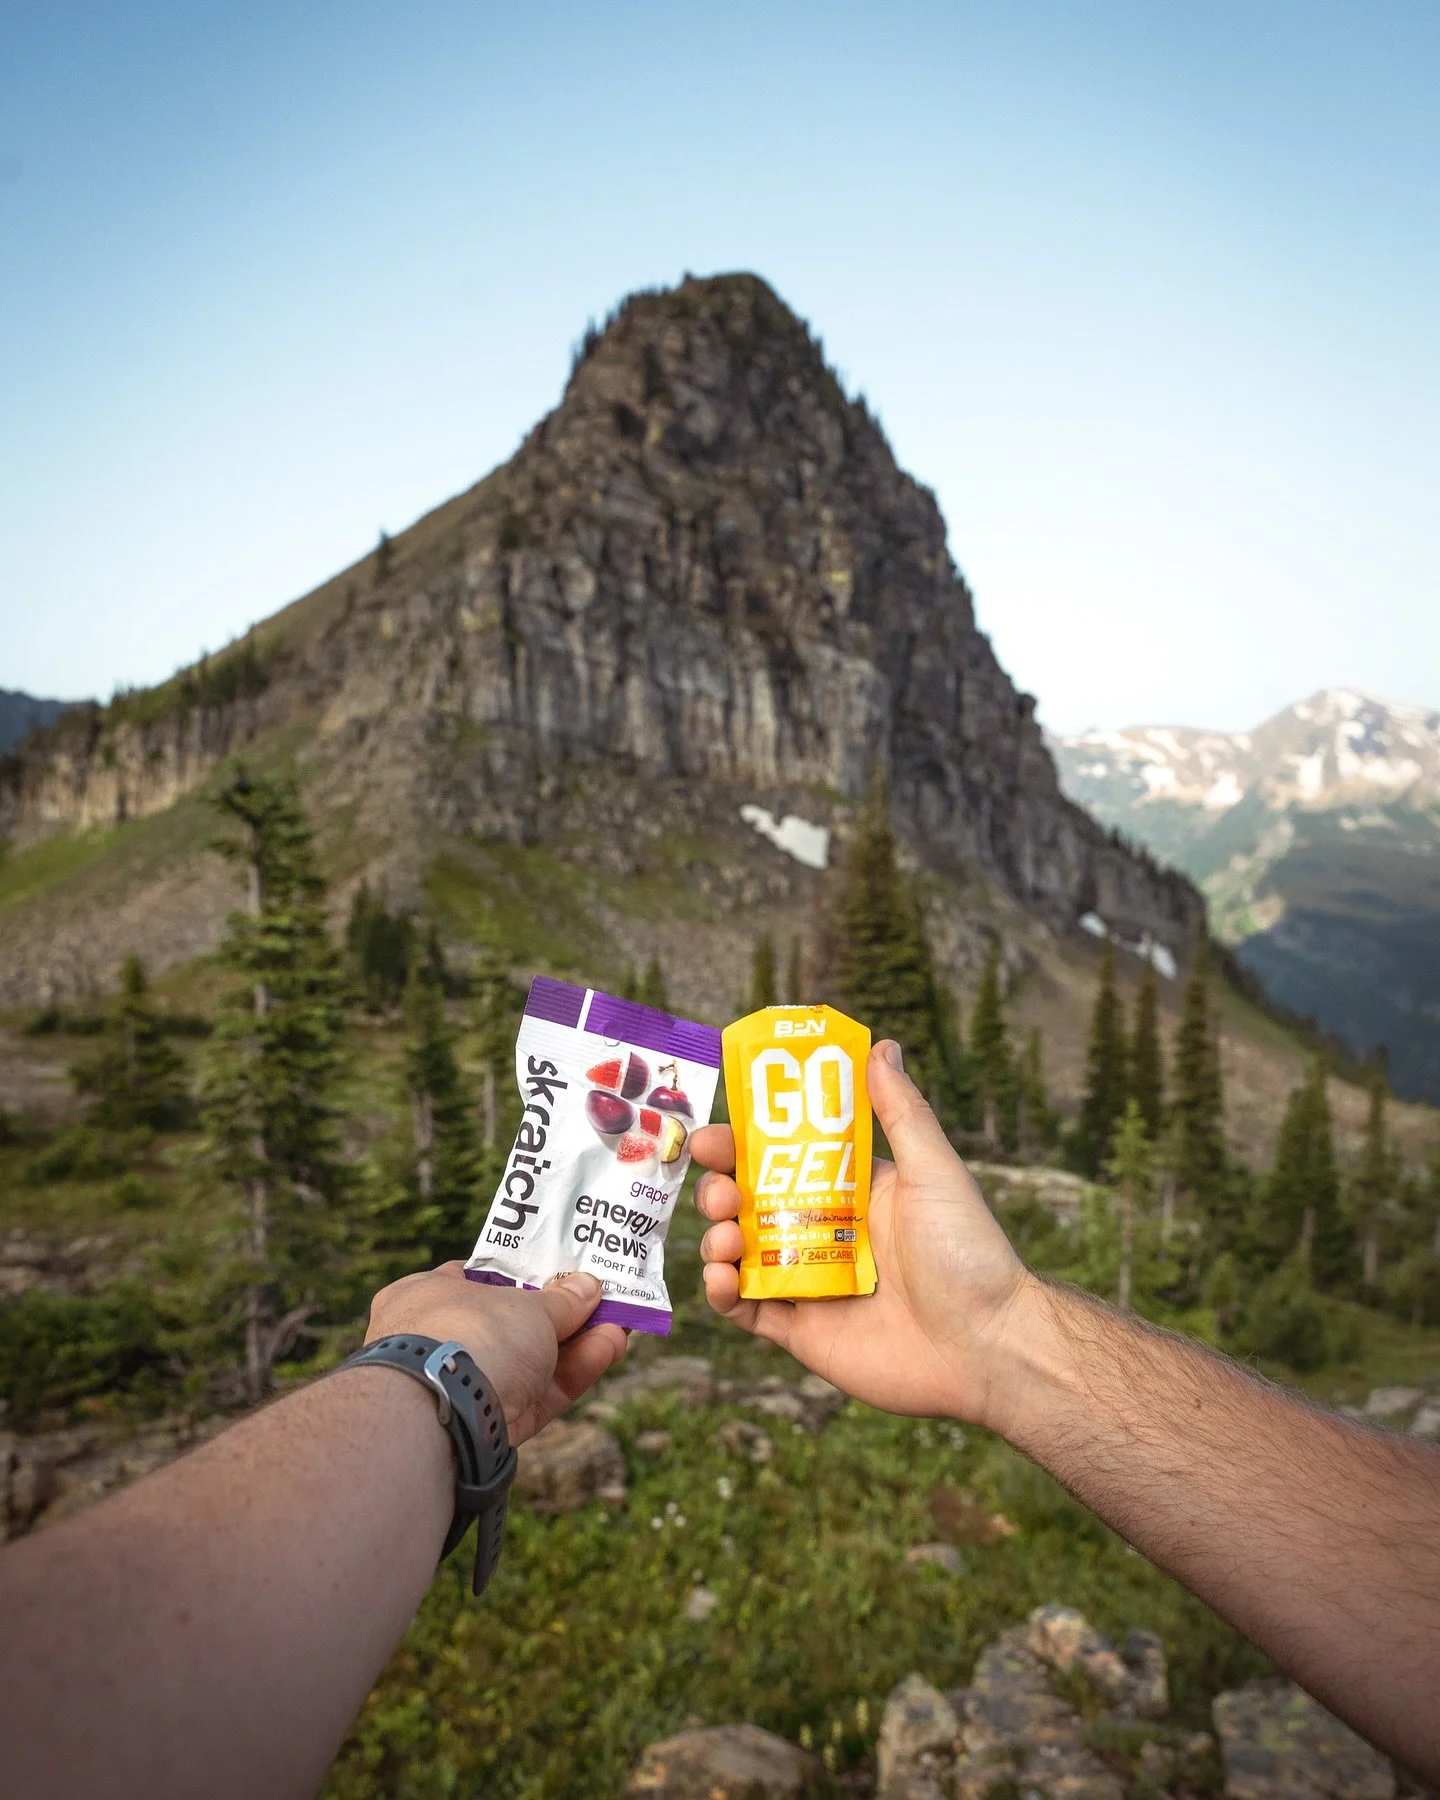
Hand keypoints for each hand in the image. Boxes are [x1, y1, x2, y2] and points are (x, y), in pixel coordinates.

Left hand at [365, 1263, 627, 1444]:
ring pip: (529, 1365)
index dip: (522, 1275)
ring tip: (620, 1326)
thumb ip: (561, 1299)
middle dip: (562, 1315)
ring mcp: (462, 1389)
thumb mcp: (525, 1305)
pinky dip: (571, 1374)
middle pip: (510, 1327)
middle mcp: (437, 1343)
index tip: (560, 1272)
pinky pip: (535, 1396)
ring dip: (577, 1344)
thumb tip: (587, 1286)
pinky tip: (610, 1348)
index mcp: (427, 1296)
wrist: (440, 1415)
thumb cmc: (471, 1333)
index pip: (477, 1280)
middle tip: (602, 1301)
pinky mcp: (488, 1428)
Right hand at [691, 1041, 1032, 1427]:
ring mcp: (810, 1283)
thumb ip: (901, 1112)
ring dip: (716, 1238)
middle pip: (749, 1203)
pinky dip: (721, 1293)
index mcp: (851, 1192)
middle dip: (721, 1192)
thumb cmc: (968, 1254)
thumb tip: (881, 1045)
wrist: (986, 1347)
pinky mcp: (804, 1332)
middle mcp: (824, 1233)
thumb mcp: (934, 1171)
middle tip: (720, 1192)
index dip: (741, 1146)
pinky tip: (722, 1278)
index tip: (711, 1139)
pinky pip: (747, 1310)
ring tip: (727, 1237)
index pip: (781, 1159)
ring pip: (739, 1252)